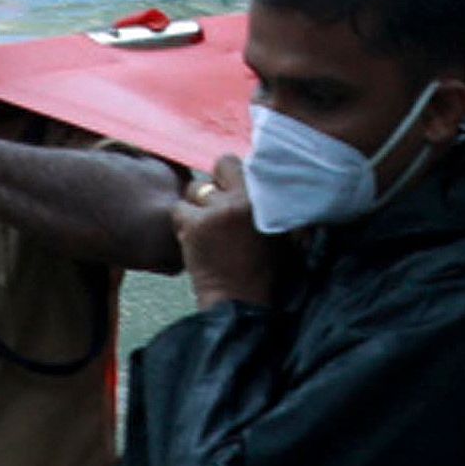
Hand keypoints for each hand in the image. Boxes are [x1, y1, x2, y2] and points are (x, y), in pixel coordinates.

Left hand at [175, 153, 274, 308]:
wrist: (243, 302)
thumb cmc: (267, 274)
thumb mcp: (285, 235)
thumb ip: (274, 206)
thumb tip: (265, 187)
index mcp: (264, 198)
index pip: (236, 162)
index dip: (231, 175)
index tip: (231, 191)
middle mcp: (242, 198)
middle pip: (218, 166)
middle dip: (216, 183)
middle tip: (216, 207)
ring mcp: (216, 210)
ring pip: (195, 188)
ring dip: (197, 203)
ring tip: (205, 226)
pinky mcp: (195, 225)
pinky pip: (179, 210)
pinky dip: (183, 222)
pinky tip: (194, 238)